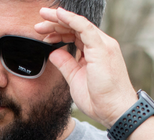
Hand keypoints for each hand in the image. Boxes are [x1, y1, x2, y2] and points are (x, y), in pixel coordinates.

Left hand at [35, 7, 137, 127]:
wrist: (114, 111)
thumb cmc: (99, 100)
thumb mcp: (75, 79)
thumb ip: (66, 64)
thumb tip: (53, 53)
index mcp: (96, 52)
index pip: (76, 35)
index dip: (59, 33)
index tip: (44, 37)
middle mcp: (101, 45)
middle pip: (76, 28)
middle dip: (56, 24)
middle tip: (38, 25)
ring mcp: (103, 45)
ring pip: (79, 24)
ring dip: (59, 20)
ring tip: (43, 17)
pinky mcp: (101, 48)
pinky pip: (84, 27)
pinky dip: (71, 20)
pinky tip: (59, 15)